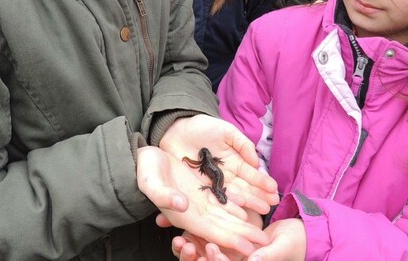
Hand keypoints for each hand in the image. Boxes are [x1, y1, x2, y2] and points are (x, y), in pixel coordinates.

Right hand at [137, 145, 267, 255]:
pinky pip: (221, 202)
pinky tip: (249, 210)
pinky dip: (235, 207)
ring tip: (261, 230)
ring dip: (244, 224)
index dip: (231, 239)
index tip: (249, 247)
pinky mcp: (201, 191)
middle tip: (264, 241)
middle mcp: (194, 212)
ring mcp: (198, 202)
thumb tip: (183, 205)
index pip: (211, 231)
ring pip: (225, 216)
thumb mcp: (151, 182)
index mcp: (183, 215)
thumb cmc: (145, 172)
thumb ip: (164, 196)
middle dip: (244, 235)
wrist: (143, 161)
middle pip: (223, 227)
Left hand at [160, 115, 278, 213]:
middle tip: (272, 205)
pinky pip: (214, 198)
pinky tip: (237, 212)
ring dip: (247, 203)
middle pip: (245, 188)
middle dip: (259, 196)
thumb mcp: (227, 131)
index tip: (274, 190)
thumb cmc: (203, 127)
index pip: (251, 174)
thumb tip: (257, 162)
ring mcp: (214, 183)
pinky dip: (226, 205)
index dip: (262, 182)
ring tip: (260, 211)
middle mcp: (226, 175)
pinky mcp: (200, 188)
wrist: (176, 129)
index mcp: (234, 161)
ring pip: (233, 195)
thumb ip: (243, 144)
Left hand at [170, 218, 306, 260]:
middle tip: (184, 244)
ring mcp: (231, 253)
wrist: (298, 232)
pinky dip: (198, 237)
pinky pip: (211, 240)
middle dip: (196, 258)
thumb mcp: (281, 248)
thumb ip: (266, 256)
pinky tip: (186, 230)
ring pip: (206, 255)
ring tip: (179, 240)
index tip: (209, 249)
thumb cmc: (295, 243)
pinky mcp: (228, 240)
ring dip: (192, 250)